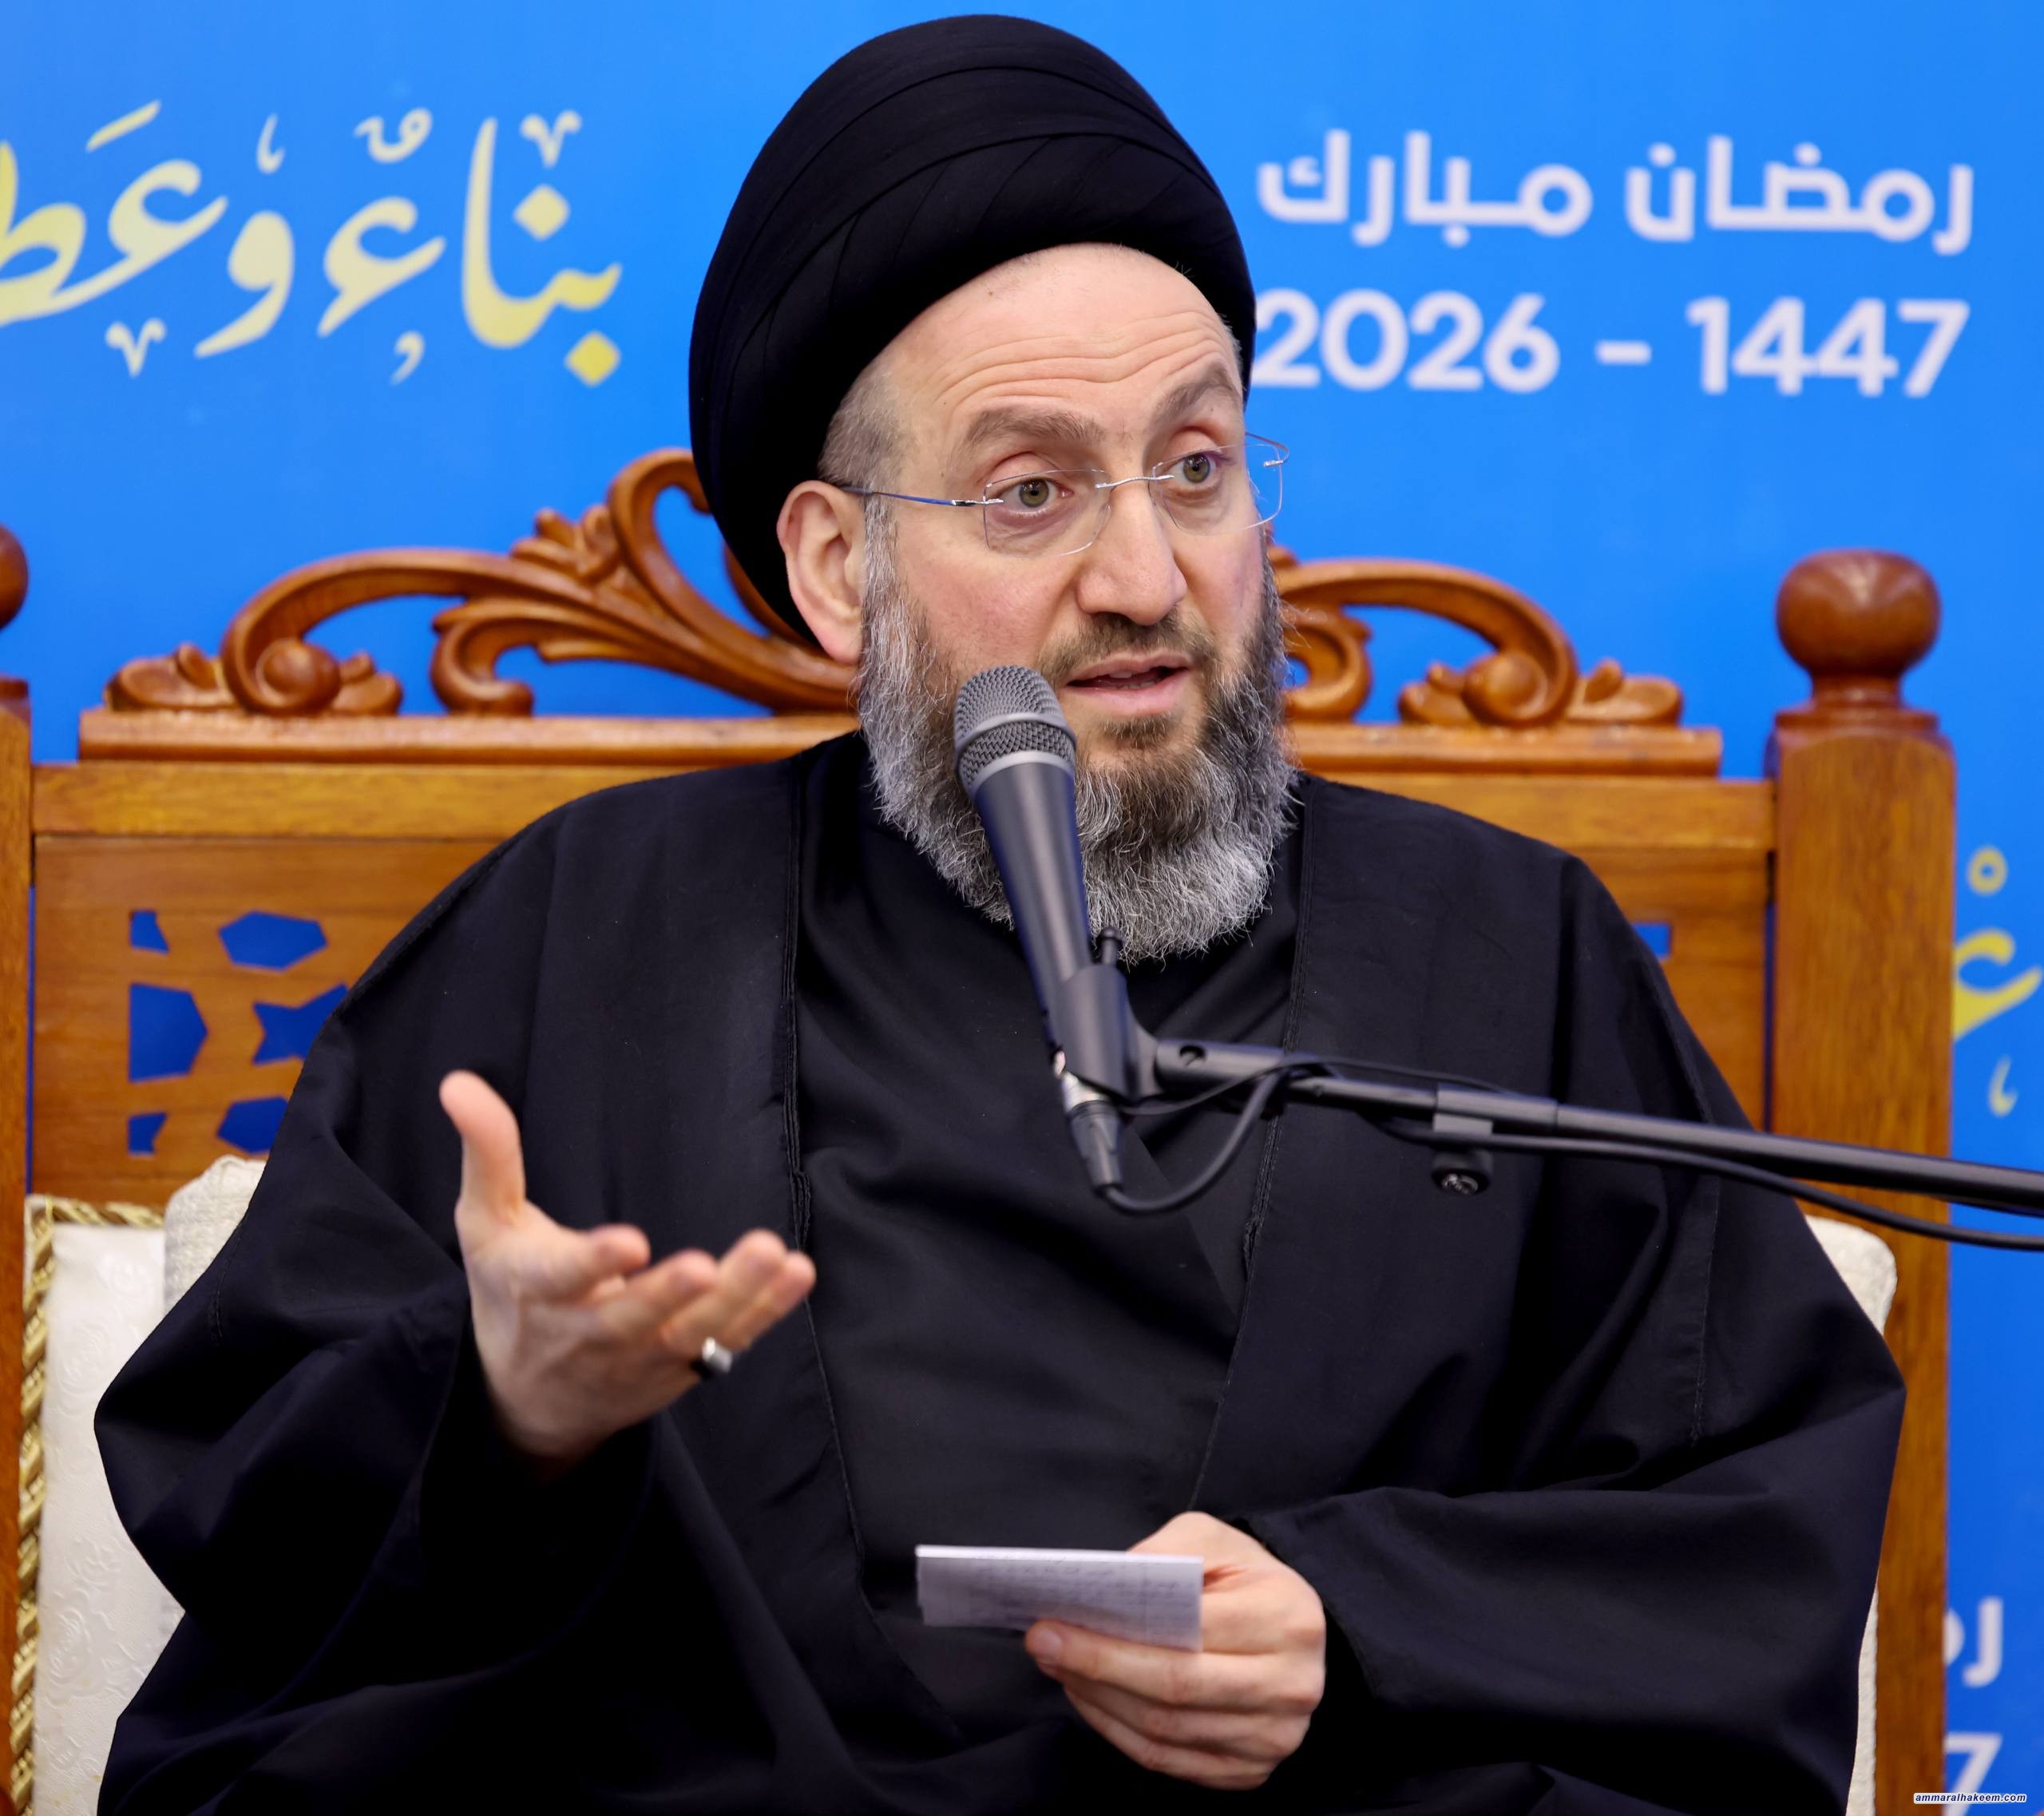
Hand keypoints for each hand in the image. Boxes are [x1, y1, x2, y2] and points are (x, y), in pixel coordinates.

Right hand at [440, 1070, 815, 1478]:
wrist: (526, 1401)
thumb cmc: (509, 1292)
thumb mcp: (485, 1224)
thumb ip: (487, 1154)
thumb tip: (458, 1081)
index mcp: (536, 1290)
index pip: (561, 1279)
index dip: (592, 1263)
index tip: (628, 1242)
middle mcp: (588, 1333)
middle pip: (633, 1317)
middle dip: (668, 1294)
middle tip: (705, 1265)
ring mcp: (638, 1359)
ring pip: (689, 1335)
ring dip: (737, 1300)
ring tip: (777, 1256)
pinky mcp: (677, 1371)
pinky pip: (725, 1345)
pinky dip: (763, 1313)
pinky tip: (796, 1274)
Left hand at [1025, 1512, 1325, 1791]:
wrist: (1297, 1628)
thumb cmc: (1247, 1577)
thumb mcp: (1213, 1539)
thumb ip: (1164, 1554)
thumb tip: (1105, 1591)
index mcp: (1286, 1617)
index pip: (1187, 1635)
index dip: (1112, 1639)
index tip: (1050, 1625)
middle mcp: (1290, 1685)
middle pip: (1173, 1692)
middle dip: (1096, 1670)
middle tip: (1042, 1648)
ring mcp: (1273, 1737)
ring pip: (1165, 1733)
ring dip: (1100, 1703)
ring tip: (1059, 1669)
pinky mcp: (1250, 1770)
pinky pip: (1170, 1762)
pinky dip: (1119, 1733)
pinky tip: (1092, 1700)